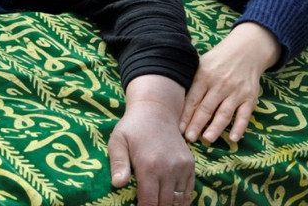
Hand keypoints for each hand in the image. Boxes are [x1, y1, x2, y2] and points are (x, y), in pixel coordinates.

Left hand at [110, 75, 193, 205]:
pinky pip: (189, 191)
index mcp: (149, 165)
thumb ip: (118, 163)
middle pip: (165, 204)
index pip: (149, 202)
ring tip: (158, 204)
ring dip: (169, 205)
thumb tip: (117, 184)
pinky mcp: (190, 165)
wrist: (156, 110)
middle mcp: (169, 169)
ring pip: (178, 200)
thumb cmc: (132, 127)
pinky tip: (171, 202)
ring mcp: (182, 167)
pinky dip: (181, 200)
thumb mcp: (118, 141)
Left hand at [180, 22, 279, 143]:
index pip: (193, 99)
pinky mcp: (250, 98)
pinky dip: (239, 127)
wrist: (246, 51)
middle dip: (197, 124)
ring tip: (206, 140)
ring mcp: (236, 92)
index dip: (185, 114)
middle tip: (189, 138)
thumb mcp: (200, 65)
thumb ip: (190, 82)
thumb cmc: (217, 61)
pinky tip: (232, 138)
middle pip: (207, 107)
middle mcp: (220, 84)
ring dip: (216, 127)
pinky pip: (244, 115)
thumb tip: (172, 100)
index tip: (178, 128)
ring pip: (225, 112)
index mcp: (204, 76)